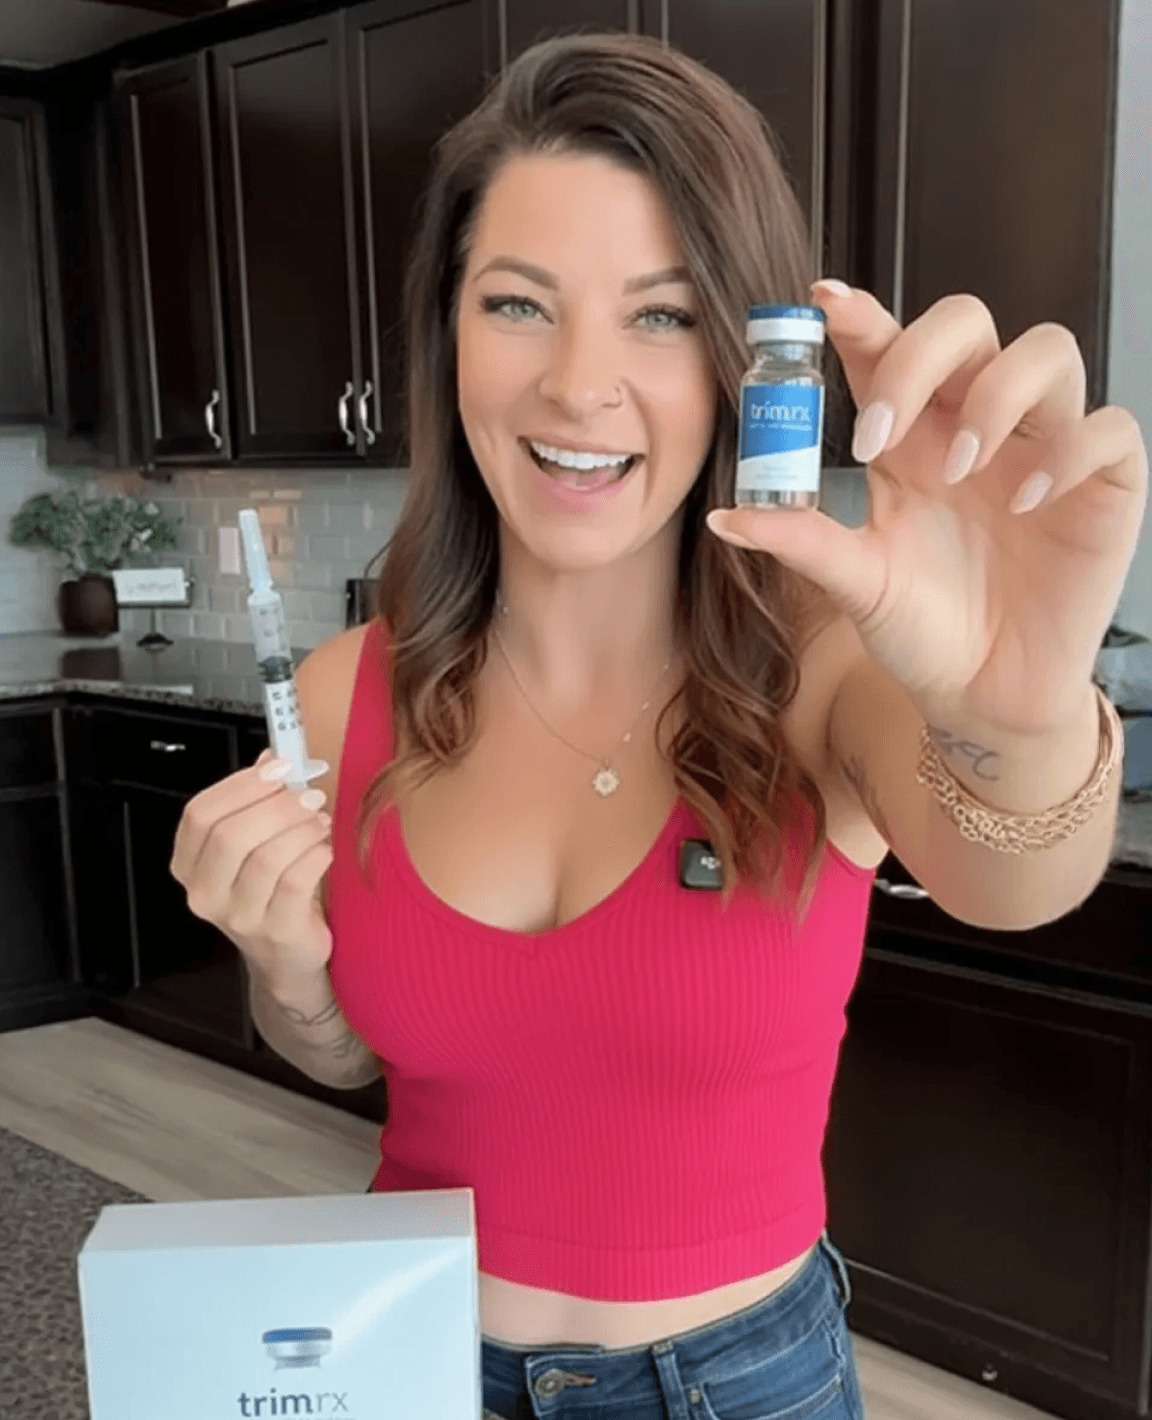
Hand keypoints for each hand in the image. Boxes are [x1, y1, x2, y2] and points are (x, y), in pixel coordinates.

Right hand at [170, 749, 334, 988]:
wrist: (288, 957)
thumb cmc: (272, 891)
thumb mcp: (256, 844)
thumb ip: (258, 800)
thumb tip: (273, 755)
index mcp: (190, 864)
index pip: (200, 814)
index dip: (242, 784)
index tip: (279, 767)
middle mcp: (204, 893)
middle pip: (231, 835)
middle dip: (277, 806)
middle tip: (309, 796)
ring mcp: (238, 917)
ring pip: (266, 857)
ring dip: (301, 829)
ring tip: (320, 822)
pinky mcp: (276, 931)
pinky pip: (296, 881)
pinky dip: (316, 855)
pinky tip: (324, 850)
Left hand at [706, 284, 1148, 735]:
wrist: (983, 695)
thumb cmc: (921, 630)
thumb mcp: (855, 584)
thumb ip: (801, 541)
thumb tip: (724, 517)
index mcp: (910, 438)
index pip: (888, 348)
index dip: (861, 316)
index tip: (820, 304)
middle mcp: (974, 427)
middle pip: (966, 322)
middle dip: (921, 355)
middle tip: (882, 432)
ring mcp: (1042, 449)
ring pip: (1047, 351)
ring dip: (997, 396)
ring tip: (961, 468)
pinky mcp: (1102, 486)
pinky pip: (1107, 429)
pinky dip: (1069, 451)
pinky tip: (1027, 501)